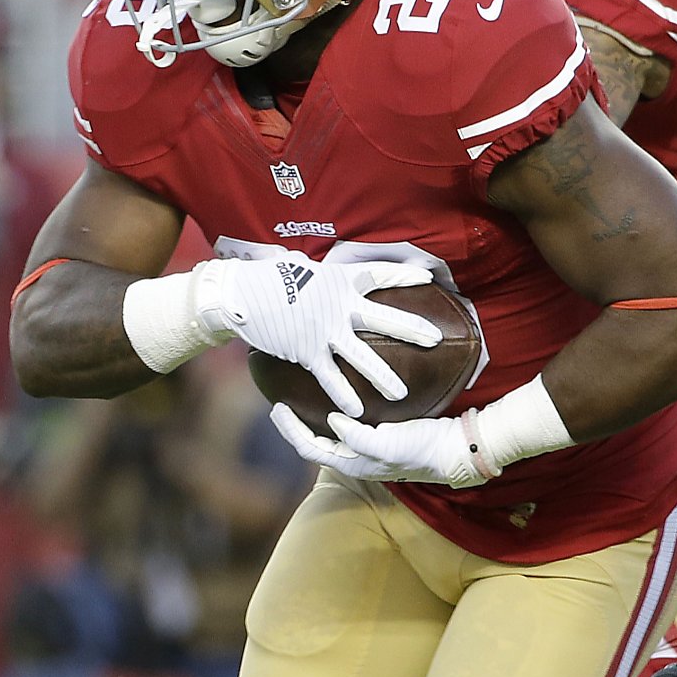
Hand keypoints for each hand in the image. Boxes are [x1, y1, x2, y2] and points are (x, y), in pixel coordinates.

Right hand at [193, 257, 441, 417]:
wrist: (239, 294)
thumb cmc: (264, 276)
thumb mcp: (295, 265)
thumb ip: (312, 273)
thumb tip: (306, 264)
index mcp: (339, 280)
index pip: (379, 275)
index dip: (403, 274)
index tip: (428, 276)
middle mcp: (339, 306)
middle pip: (385, 318)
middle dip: (412, 328)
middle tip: (437, 339)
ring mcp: (326, 330)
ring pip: (363, 356)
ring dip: (383, 376)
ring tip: (401, 394)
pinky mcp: (308, 351)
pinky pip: (331, 377)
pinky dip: (343, 394)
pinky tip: (356, 411)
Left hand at [268, 403, 496, 488]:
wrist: (453, 449)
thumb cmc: (419, 448)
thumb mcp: (386, 444)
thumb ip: (357, 437)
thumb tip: (332, 422)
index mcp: (352, 464)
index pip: (309, 448)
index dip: (290, 430)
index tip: (277, 408)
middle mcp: (355, 458)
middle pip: (314, 444)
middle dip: (295, 426)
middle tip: (279, 404)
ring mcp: (367, 449)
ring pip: (329, 437)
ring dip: (311, 422)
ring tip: (299, 401)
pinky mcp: (379, 437)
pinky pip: (347, 428)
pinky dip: (333, 415)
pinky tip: (333, 401)